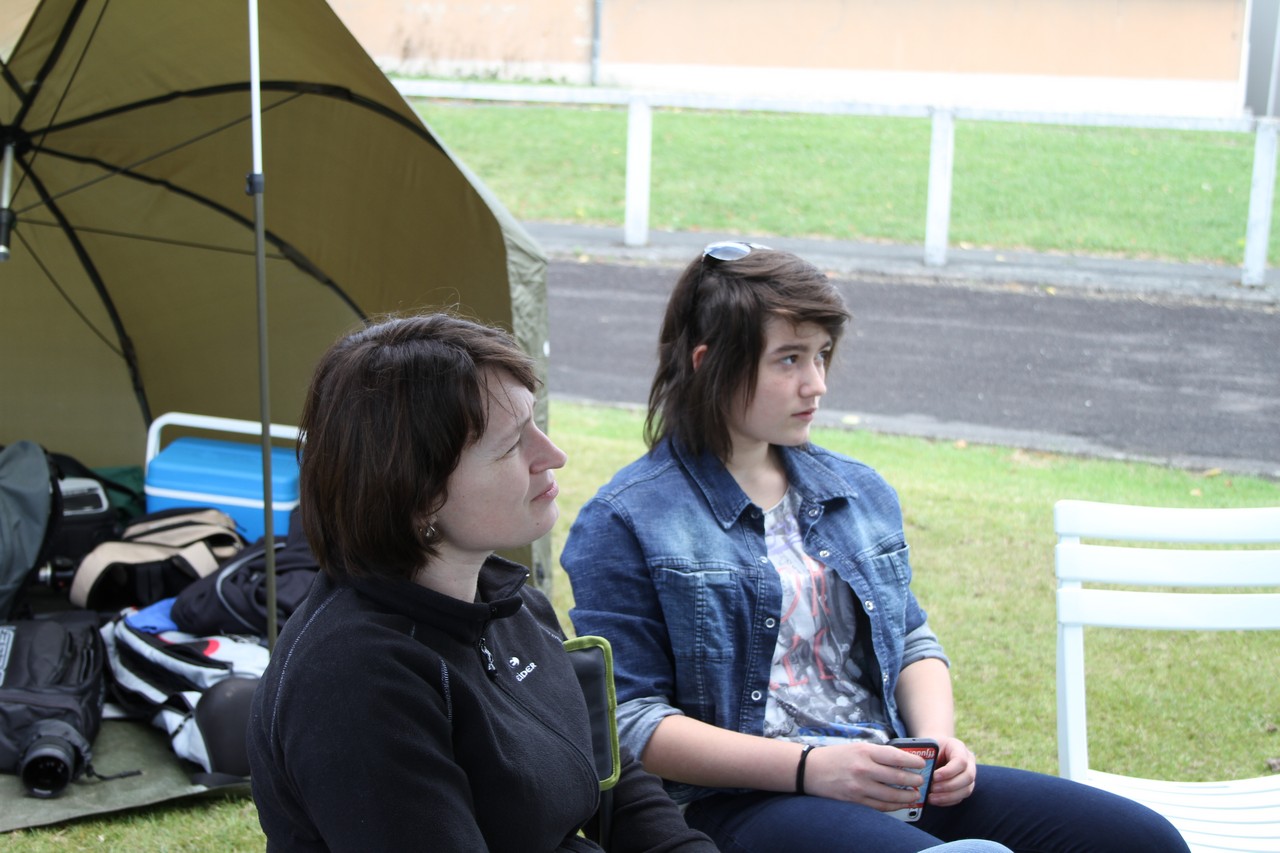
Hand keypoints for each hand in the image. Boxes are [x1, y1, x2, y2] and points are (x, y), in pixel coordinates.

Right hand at [801, 741, 936, 810]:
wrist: (810, 769)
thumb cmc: (835, 756)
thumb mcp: (856, 747)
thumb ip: (877, 754)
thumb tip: (901, 761)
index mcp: (864, 751)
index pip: (895, 756)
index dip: (912, 762)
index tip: (921, 765)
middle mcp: (863, 769)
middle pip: (897, 777)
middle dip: (913, 780)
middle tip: (921, 781)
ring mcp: (859, 787)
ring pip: (891, 795)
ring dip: (906, 796)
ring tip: (915, 795)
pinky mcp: (855, 800)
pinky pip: (879, 806)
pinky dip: (893, 806)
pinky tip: (900, 804)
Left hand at [925, 736, 976, 805]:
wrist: (933, 751)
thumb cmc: (929, 748)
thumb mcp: (927, 747)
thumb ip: (925, 755)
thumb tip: (918, 769)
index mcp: (958, 747)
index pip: (961, 761)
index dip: (949, 771)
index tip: (934, 777)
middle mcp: (969, 761)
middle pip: (968, 777)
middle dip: (949, 785)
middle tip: (932, 789)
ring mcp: (969, 775)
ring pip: (966, 789)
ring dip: (948, 796)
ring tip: (931, 798)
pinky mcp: (965, 787)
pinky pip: (961, 797)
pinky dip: (947, 801)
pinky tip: (935, 800)